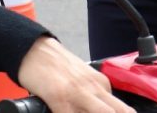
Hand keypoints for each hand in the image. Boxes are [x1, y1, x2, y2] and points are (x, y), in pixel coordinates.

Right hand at [17, 37, 134, 112]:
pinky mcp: (59, 97)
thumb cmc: (55, 66)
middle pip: (120, 111)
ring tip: (81, 111)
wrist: (33, 50)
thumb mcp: (82, 79)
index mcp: (101, 83)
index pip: (123, 110)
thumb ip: (96, 96)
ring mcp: (78, 93)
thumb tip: (103, 108)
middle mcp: (94, 87)